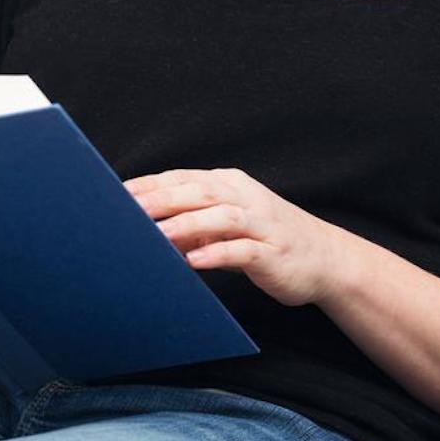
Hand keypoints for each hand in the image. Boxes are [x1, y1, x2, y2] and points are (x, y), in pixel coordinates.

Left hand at [125, 168, 352, 306]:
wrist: (325, 258)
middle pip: (199, 192)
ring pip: (220, 217)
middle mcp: (245, 198)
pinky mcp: (272, 252)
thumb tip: (147, 231)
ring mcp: (262, 224)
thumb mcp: (227, 228)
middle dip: (162, 200)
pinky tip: (196, 261)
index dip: (150, 185)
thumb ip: (191, 226)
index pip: (183, 179)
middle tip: (128, 210)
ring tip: (156, 236)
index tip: (115, 193)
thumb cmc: (268, 240)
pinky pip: (243, 250)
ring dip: (187, 225)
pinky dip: (218, 253)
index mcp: (230, 185)